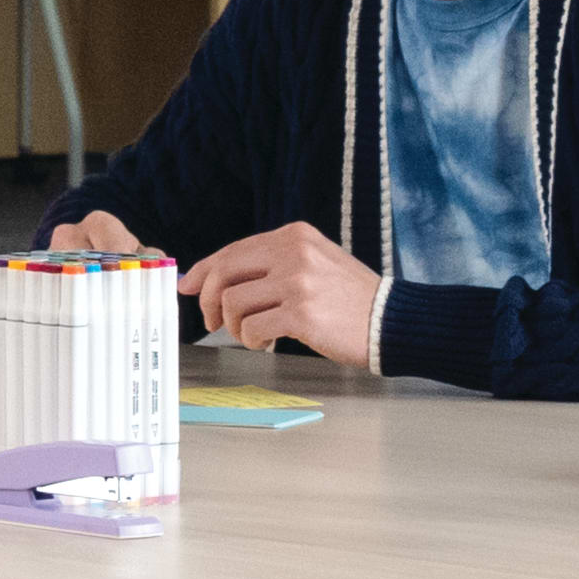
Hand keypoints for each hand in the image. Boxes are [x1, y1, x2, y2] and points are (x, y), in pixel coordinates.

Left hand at [181, 223, 380, 370]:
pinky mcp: (301, 314)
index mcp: (294, 235)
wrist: (389, 320)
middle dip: (207, 300)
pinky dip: (252, 340)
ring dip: (234, 327)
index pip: (233, 250)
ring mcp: (298, 282)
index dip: (203, 271)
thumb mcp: (313, 262)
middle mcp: (294, 252)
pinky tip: (266, 343)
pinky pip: (253, 328)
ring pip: (234, 304)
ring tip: (252, 335)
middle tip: (212, 322)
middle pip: (224, 272)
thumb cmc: (348, 298)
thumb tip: (210, 279)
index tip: (188, 288)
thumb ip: (269, 264)